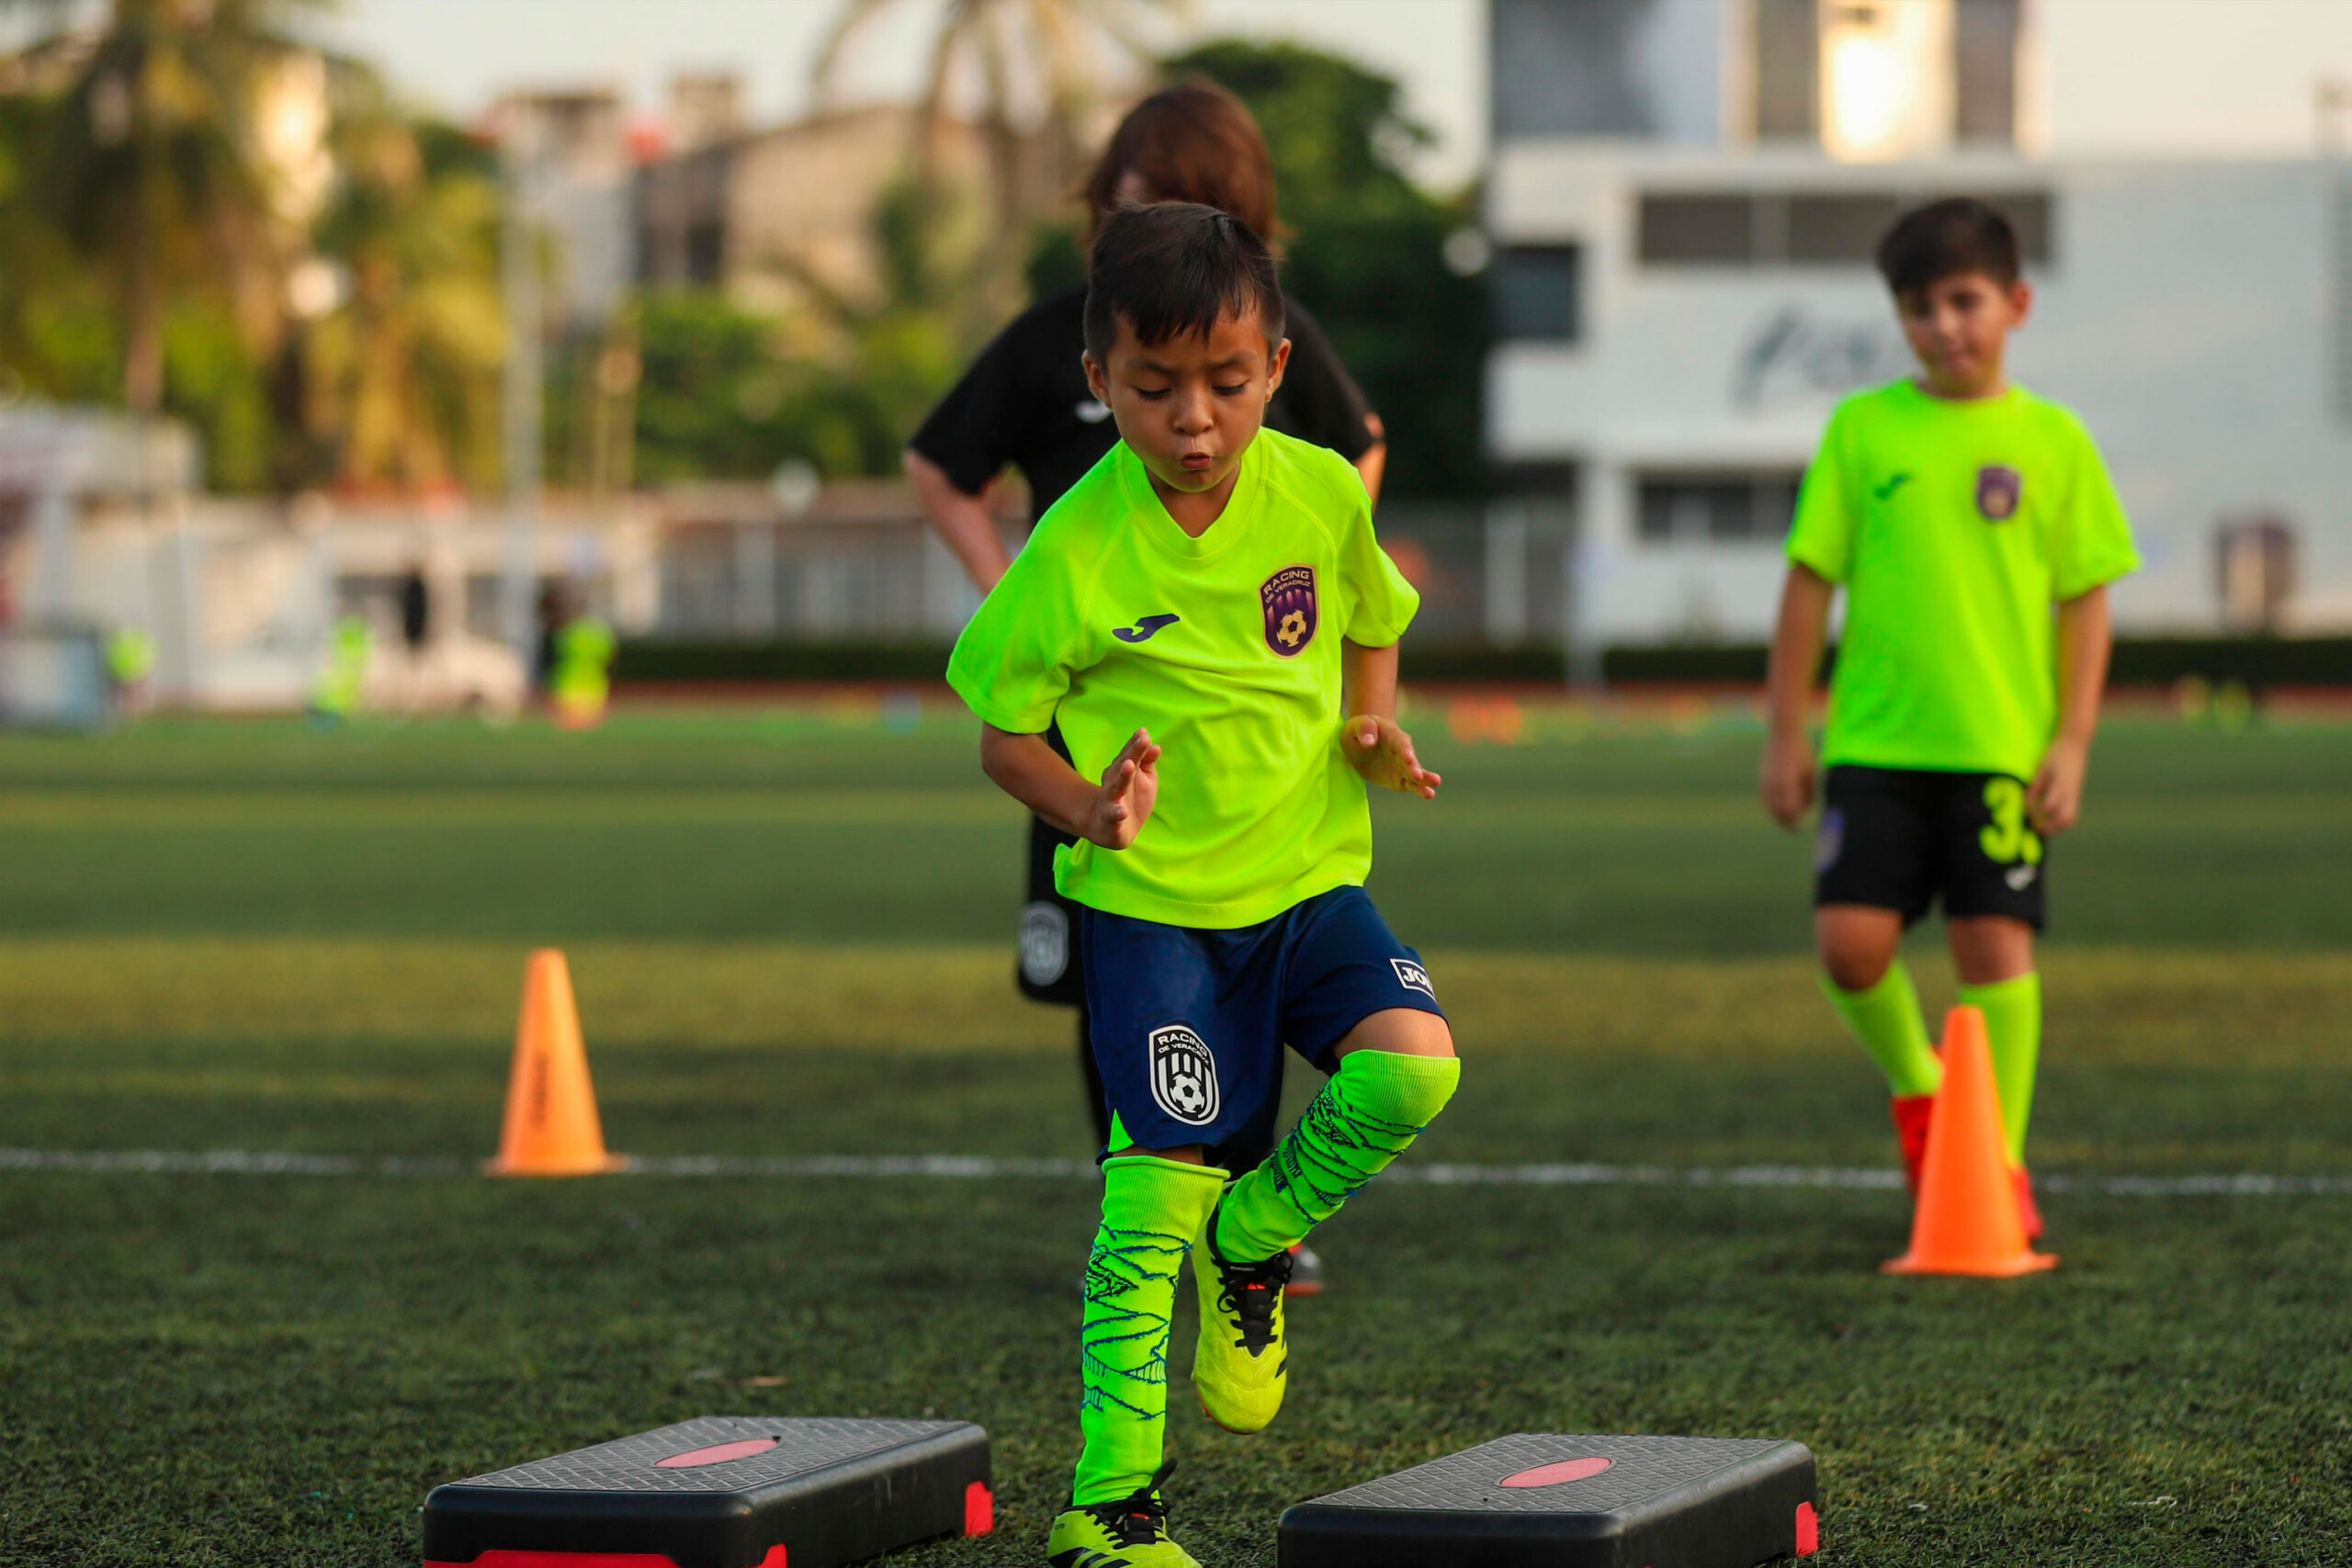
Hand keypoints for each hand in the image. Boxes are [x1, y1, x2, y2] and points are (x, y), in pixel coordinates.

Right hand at [1087, 728, 1160, 848]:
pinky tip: (1122, 812)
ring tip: (1130, 765)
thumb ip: (1147, 761)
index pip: (1130, 753)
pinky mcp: (1110, 818)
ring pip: (1116, 786)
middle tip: (1143, 739)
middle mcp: (1114, 780)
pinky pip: (1113, 815)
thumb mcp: (1144, 778)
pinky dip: (1117, 813)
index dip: (1136, 743)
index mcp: (1122, 769)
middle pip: (1124, 764)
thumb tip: (1156, 746)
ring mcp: (1111, 799)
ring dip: (1123, 776)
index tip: (1144, 732)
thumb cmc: (1130, 798)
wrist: (1108, 828)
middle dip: (1133, 752)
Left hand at [1343, 714, 1439, 798]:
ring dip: (1424, 781)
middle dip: (1415, 768)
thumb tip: (1369, 742)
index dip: (1404, 750)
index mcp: (1393, 735)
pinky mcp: (1400, 779)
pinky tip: (1429, 794)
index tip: (1408, 758)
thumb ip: (1364, 730)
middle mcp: (1402, 751)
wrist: (1364, 741)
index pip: (1400, 743)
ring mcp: (1403, 766)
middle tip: (1419, 776)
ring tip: (1433, 788)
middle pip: (1411, 760)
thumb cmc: (1360, 730)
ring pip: (1415, 774)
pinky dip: (1419, 790)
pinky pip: (1410, 784)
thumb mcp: (1357, 725)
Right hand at [1760, 732, 1815, 828]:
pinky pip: (1764, 798)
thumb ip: (1809, 793)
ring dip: (1777, 815)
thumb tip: (1806, 810)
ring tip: (1786, 820)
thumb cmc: (1802, 753)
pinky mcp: (1762, 778)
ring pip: (1768, 806)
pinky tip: (1778, 807)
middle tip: (1794, 828)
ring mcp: (1765, 781)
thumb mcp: (1811, 773)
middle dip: (1785, 821)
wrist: (1783, 735)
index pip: (1790, 811)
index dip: (1794, 821)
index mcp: (1788, 784)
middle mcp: (1774, 785)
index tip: (1799, 828)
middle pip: (1777, 812)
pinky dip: (1770, 806)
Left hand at [2027, 735, 2087, 834]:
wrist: (2075, 745)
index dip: (2035, 812)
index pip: (2048, 806)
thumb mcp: (2042, 769)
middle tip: (2034, 828)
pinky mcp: (2076, 794)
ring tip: (2042, 827)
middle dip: (2050, 828)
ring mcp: (2075, 795)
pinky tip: (2049, 820)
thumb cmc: (2055, 755)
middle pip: (2065, 819)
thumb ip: (2036, 786)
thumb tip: (2025, 803)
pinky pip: (2072, 813)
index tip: (2024, 813)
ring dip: (2057, 827)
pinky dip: (2061, 821)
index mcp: (2061, 785)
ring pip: (2070, 819)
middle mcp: (2070, 793)